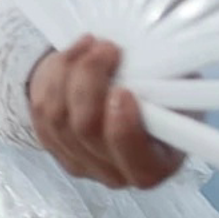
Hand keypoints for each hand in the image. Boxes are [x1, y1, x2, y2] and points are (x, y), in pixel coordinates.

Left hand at [28, 37, 185, 190]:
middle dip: (91, 79)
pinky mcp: (53, 145)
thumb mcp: (177, 86)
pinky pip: (41, 109)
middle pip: (87, 130)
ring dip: (70, 70)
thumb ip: (168, 87)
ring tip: (89, 44)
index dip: (125, 128)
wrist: (122, 88)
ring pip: (58, 116)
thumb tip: (152, 72)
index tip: (123, 90)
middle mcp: (116, 174)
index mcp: (156, 165)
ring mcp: (80, 162)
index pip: (139, 165)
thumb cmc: (157, 88)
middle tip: (106, 48)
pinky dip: (53, 76)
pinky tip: (71, 57)